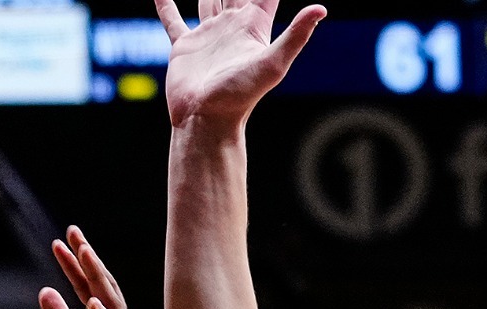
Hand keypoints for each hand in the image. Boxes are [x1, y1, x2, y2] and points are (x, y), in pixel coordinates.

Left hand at [39, 228, 146, 308]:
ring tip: (85, 254)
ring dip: (98, 279)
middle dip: (88, 260)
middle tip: (73, 234)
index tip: (60, 240)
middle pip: (102, 287)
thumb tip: (45, 291)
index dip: (75, 264)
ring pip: (112, 305)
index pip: (88, 287)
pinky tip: (93, 303)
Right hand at [156, 0, 325, 129]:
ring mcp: (207, 34)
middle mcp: (231, 26)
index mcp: (253, 25)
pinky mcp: (184, 46)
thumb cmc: (241, 95)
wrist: (206, 119)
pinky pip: (173, 20)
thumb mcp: (273, 63)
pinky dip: (165, 5)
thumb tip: (321, 7)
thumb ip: (296, 34)